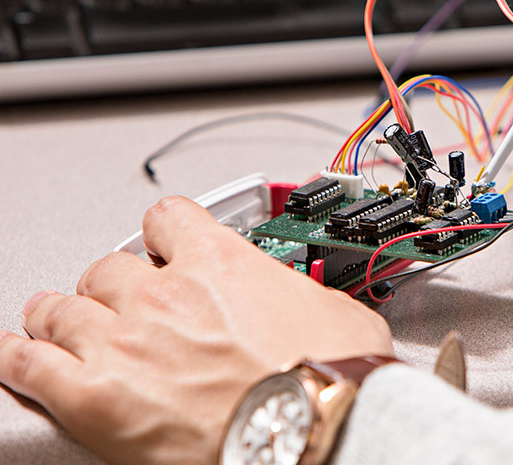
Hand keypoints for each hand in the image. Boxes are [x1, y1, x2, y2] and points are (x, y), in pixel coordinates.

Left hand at [0, 196, 392, 464]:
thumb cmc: (330, 380)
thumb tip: (317, 306)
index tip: (163, 245)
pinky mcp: (94, 396)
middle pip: (108, 268)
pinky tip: (20, 357)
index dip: (163, 233)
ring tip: (55, 321)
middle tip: (119, 300)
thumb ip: (305, 296)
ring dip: (59, 314)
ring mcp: (123, 343)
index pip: (168, 219)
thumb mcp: (340, 314)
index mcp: (221, 264)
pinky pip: (29, 364)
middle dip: (113, 284)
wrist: (312, 433)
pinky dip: (19, 358)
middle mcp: (163, 294)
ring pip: (62, 308)